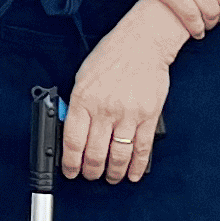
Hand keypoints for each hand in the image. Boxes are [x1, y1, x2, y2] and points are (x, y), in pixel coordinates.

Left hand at [63, 4, 181, 184]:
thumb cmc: (111, 56)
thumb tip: (71, 130)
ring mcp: (128, 115)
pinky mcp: (148, 117)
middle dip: (91, 171)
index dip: (70, 163)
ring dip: (113, 173)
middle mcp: (105, 110)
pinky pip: (142, 149)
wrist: (142, 42)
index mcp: (83, 100)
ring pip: (118, 156)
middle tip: (90, 175)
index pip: (73, 142)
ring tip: (110, 177)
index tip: (70, 171)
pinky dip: (138, 166)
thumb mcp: (82, 77)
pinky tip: (133, 174)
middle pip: (95, 154)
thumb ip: (77, 105)